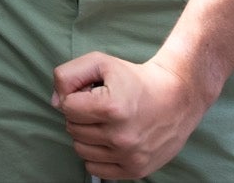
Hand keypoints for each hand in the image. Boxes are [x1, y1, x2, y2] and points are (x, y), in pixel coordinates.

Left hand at [53, 52, 207, 178]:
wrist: (177, 97)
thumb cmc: (135, 78)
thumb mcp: (100, 63)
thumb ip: (68, 76)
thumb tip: (55, 103)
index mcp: (111, 108)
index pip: (67, 108)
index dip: (74, 97)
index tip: (89, 92)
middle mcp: (121, 136)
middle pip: (73, 129)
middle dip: (80, 115)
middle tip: (99, 107)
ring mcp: (129, 155)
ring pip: (81, 150)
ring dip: (87, 135)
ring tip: (105, 122)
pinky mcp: (136, 169)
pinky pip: (96, 169)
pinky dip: (96, 155)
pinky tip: (109, 139)